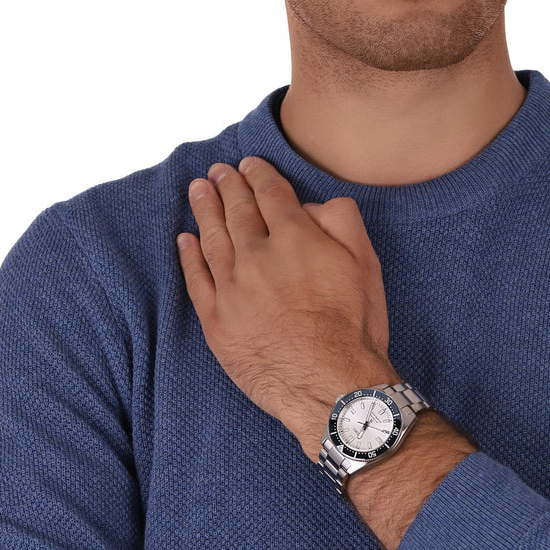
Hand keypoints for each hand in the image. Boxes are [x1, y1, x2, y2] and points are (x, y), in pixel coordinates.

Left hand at [177, 157, 395, 456]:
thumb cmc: (354, 325)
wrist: (330, 385)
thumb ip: (340, 220)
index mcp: (294, 236)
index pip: (270, 194)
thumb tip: (312, 204)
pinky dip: (188, 256)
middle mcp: (257, 256)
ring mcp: (232, 288)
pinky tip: (184, 240)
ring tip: (198, 189)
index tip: (248, 163)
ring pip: (213, 238)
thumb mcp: (366, 261)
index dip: (258, 174)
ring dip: (204, 210)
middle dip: (227, 185)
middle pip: (237, 210)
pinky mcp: (216, 321)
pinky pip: (196, 279)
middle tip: (218, 170)